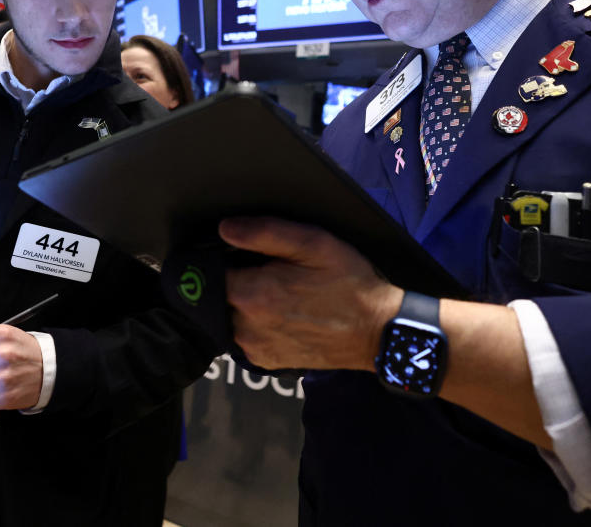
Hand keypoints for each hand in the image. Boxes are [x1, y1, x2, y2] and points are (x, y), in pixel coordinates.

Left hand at [221, 216, 403, 371]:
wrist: (377, 331)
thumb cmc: (349, 282)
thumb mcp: (313, 243)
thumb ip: (265, 233)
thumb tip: (225, 229)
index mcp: (251, 294)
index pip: (213, 272)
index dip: (227, 258)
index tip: (249, 256)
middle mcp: (245, 326)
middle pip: (222, 295)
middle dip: (239, 282)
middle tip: (274, 274)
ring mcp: (254, 348)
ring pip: (232, 316)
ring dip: (247, 304)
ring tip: (282, 294)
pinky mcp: (266, 361)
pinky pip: (247, 337)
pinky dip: (257, 325)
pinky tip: (285, 315)